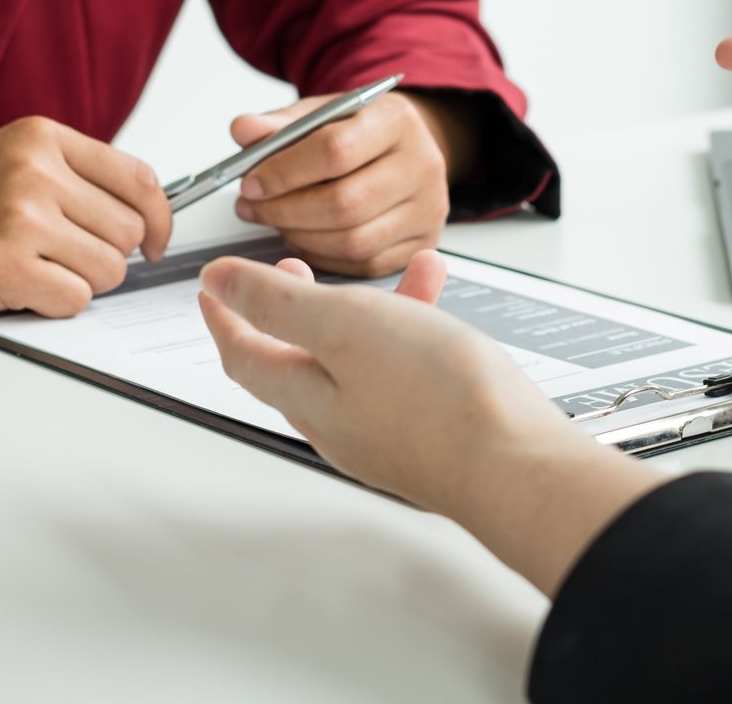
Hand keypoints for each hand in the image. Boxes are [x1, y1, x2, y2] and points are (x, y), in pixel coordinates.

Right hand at [0, 116, 171, 315]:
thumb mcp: (10, 159)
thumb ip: (74, 176)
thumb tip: (148, 218)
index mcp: (41, 136)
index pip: (140, 179)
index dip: (158, 220)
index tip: (154, 242)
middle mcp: (35, 170)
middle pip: (128, 232)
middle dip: (105, 255)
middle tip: (59, 256)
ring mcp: (20, 217)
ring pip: (108, 271)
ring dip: (79, 282)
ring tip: (32, 267)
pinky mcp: (2, 265)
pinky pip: (74, 300)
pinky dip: (54, 304)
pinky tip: (17, 286)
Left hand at [198, 251, 666, 593]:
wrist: (517, 463)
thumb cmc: (437, 400)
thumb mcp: (344, 325)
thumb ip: (277, 303)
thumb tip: (219, 284)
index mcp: (305, 397)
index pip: (243, 354)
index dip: (225, 312)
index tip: (215, 284)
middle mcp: (340, 422)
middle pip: (298, 358)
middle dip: (292, 307)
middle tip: (291, 269)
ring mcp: (386, 432)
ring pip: (361, 356)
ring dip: (370, 305)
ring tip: (401, 268)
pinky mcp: (430, 433)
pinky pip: (407, 370)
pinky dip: (416, 327)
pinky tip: (442, 302)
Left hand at [228, 90, 457, 277]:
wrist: (403, 150)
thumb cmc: (358, 132)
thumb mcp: (321, 115)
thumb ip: (280, 123)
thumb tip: (243, 129)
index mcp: (396, 121)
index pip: (335, 150)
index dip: (284, 172)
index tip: (250, 183)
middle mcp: (422, 165)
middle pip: (345, 203)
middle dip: (285, 210)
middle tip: (251, 208)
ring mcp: (427, 210)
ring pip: (353, 240)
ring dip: (299, 236)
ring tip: (274, 220)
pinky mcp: (420, 243)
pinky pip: (362, 264)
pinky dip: (322, 256)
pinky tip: (301, 237)